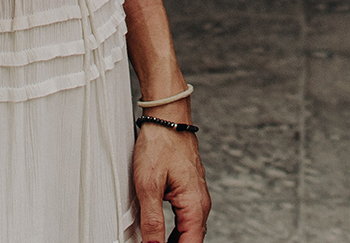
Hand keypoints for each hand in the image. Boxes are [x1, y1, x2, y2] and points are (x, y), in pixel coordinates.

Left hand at [131, 114, 208, 240]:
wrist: (167, 118)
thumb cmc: (160, 144)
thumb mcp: (148, 186)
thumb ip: (152, 220)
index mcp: (194, 204)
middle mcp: (200, 202)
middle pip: (192, 239)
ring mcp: (197, 196)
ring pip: (190, 230)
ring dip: (176, 241)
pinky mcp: (190, 190)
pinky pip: (187, 218)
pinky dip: (177, 230)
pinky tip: (163, 234)